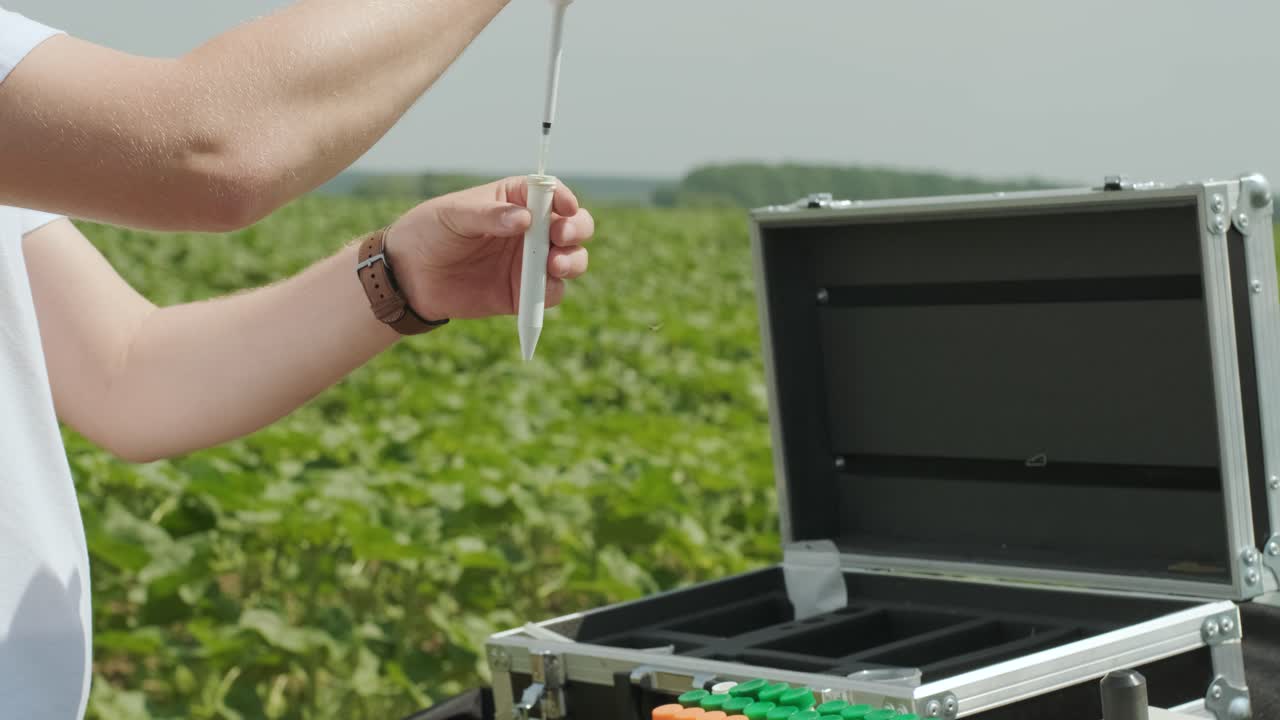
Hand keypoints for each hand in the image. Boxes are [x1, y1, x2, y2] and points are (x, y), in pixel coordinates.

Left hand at [384, 176, 594, 320]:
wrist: (407, 277)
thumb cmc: (428, 232)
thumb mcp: (454, 215)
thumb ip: (489, 215)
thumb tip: (525, 219)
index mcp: (515, 200)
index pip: (550, 193)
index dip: (563, 198)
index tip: (565, 207)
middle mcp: (529, 230)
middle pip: (572, 225)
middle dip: (576, 229)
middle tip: (561, 236)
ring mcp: (528, 262)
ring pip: (570, 259)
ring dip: (572, 260)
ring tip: (554, 264)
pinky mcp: (522, 293)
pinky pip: (550, 293)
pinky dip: (552, 292)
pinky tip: (540, 290)